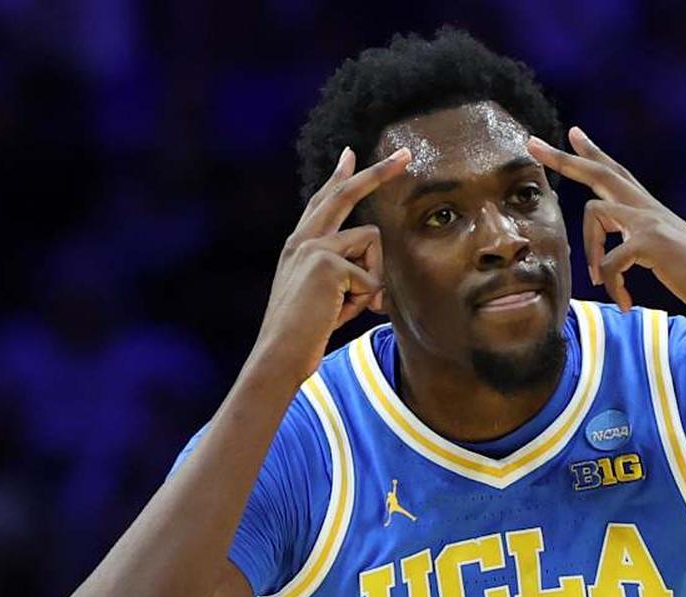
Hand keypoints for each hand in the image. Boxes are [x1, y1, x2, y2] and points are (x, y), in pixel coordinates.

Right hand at [253, 146, 410, 380]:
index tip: (350, 153)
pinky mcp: (327, 263)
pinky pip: (371, 277)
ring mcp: (312, 248)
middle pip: (345, 193)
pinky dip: (364, 301)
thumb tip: (376, 273)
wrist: (279, 354)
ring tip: (347, 306)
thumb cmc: (306, 333)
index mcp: (299, 245)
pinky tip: (338, 313)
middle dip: (378, 172)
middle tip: (405, 155)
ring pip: (372, 243)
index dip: (339, 176)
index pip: (323, 201)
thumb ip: (346, 274)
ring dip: (372, 279)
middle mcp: (302, 239)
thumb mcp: (327, 296)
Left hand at [528, 128, 685, 328]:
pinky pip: (610, 260)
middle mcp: (651, 208)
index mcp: (652, 211)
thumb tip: (615, 256)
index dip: (594, 153)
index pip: (618, 173)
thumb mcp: (667, 258)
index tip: (572, 133)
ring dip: (589, 252)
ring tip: (600, 282)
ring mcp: (652, 221)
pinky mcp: (652, 243)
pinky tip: (624, 302)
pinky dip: (612, 284)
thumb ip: (641, 247)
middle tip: (532, 144)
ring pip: (594, 213)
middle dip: (564, 159)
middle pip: (600, 172)